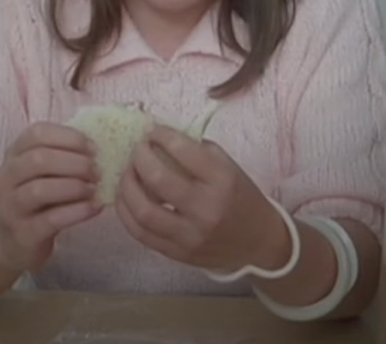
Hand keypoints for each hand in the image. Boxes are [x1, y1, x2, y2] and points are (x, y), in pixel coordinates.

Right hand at [0, 122, 101, 271]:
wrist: (15, 242)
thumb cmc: (38, 200)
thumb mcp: (44, 173)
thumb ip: (64, 155)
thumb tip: (100, 143)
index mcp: (13, 155)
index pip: (37, 133)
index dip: (68, 137)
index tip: (93, 148)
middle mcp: (5, 178)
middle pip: (38, 159)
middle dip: (74, 163)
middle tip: (97, 171)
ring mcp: (9, 207)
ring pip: (40, 190)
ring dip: (74, 186)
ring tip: (95, 189)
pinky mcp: (22, 233)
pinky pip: (51, 219)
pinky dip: (77, 211)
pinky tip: (94, 208)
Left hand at [116, 125, 289, 273]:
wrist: (259, 242)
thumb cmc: (241, 198)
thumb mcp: (228, 168)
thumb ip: (196, 152)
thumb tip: (159, 138)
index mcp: (223, 181)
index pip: (183, 151)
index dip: (161, 136)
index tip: (153, 131)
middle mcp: (207, 209)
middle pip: (158, 179)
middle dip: (139, 158)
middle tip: (137, 150)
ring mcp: (191, 236)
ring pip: (143, 211)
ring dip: (127, 186)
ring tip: (127, 173)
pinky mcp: (179, 254)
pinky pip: (141, 234)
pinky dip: (126, 213)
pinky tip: (126, 198)